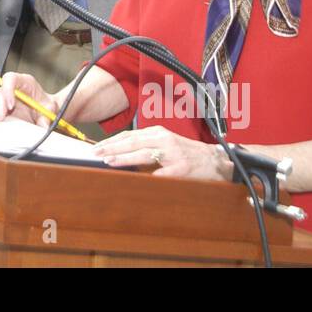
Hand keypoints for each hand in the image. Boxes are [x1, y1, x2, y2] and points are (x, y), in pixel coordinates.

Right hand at [0, 71, 56, 125]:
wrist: (43, 112)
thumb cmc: (44, 105)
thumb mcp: (50, 109)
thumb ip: (46, 117)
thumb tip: (43, 126)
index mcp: (23, 82)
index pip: (9, 78)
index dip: (7, 90)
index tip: (11, 105)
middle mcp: (8, 89)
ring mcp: (1, 99)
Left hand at [92, 125, 229, 179]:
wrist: (215, 161)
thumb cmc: (187, 153)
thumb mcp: (165, 144)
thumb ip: (147, 146)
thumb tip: (121, 153)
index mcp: (159, 133)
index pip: (130, 135)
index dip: (113, 140)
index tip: (98, 145)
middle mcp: (165, 140)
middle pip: (134, 142)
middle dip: (113, 147)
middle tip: (96, 151)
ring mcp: (173, 154)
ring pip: (144, 153)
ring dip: (125, 157)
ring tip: (109, 160)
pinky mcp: (181, 168)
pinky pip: (161, 173)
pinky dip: (147, 176)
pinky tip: (134, 178)